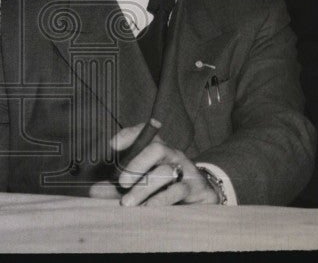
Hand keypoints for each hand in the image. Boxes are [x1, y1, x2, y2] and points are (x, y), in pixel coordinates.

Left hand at [88, 123, 221, 205]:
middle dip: (137, 164)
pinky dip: (161, 199)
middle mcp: (171, 155)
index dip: (129, 135)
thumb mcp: (138, 183)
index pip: (145, 134)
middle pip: (157, 149)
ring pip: (164, 172)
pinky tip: (148, 207)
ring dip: (143, 188)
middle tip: (121, 182)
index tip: (112, 145)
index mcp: (156, 150)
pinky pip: (178, 189)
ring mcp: (184, 169)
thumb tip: (93, 190)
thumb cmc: (164, 185)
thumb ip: (115, 187)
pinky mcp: (193, 186)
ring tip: (127, 203)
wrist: (199, 194)